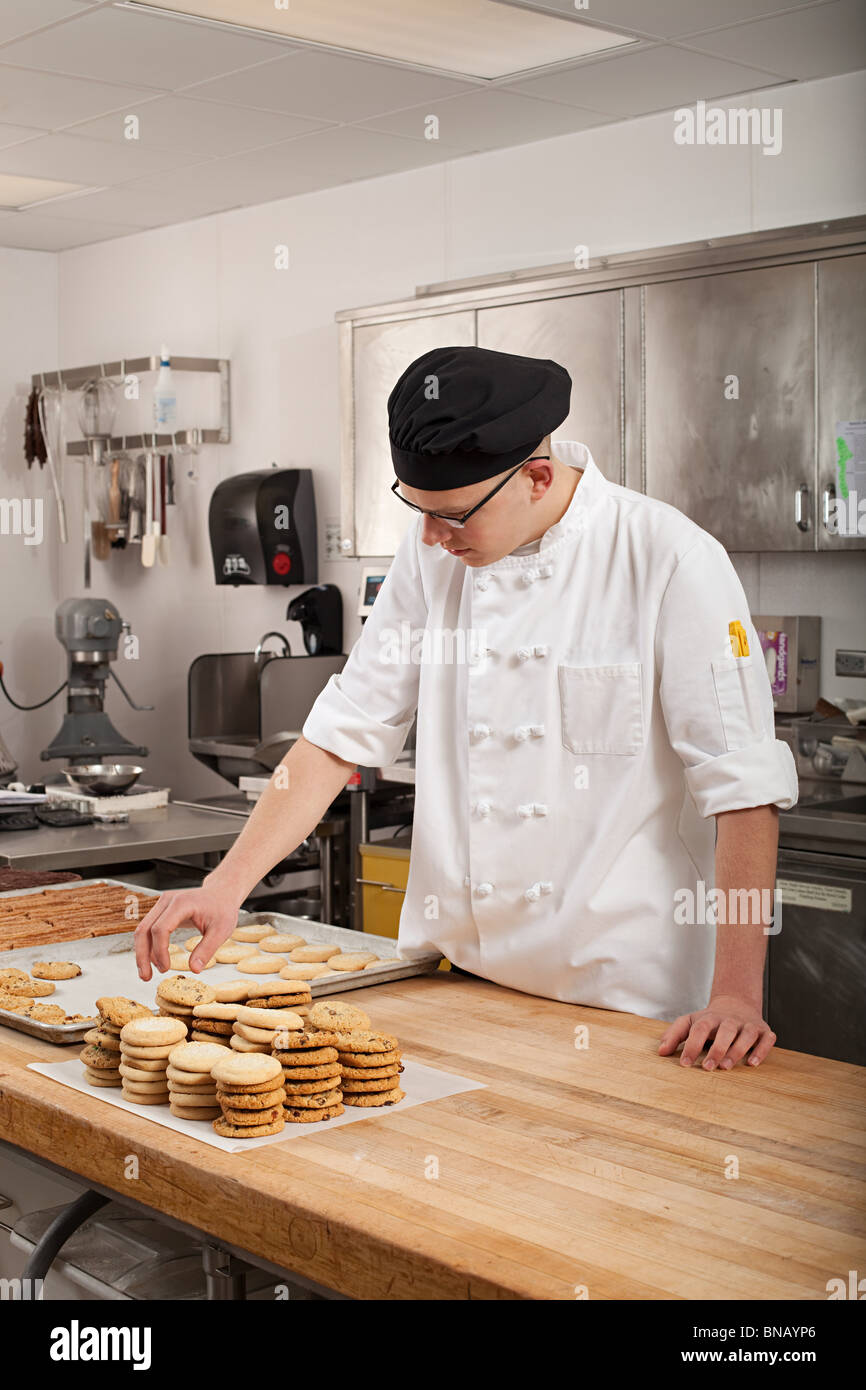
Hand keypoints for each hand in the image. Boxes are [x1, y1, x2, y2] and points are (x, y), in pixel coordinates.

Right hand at [133, 883, 240, 980]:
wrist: (222, 892)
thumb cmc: (222, 909)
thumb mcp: (221, 930)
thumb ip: (207, 949)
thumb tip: (194, 969)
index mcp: (181, 903)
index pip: (160, 929)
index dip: (160, 951)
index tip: (166, 968)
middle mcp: (167, 901)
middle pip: (144, 929)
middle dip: (142, 956)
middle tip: (146, 977)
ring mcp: (162, 904)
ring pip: (142, 929)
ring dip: (142, 953)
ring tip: (147, 974)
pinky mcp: (161, 909)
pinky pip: (148, 928)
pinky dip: (148, 946)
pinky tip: (154, 961)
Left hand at [658, 995, 776, 1070]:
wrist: (737, 1004)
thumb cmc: (710, 1020)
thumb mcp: (690, 1022)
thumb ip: (674, 1035)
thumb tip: (661, 1052)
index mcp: (710, 1017)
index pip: (700, 1029)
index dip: (691, 1045)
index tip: (685, 1064)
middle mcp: (730, 1020)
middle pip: (724, 1031)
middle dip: (716, 1049)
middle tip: (707, 1067)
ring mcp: (748, 1025)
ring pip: (745, 1035)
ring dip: (737, 1051)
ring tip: (726, 1067)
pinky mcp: (764, 1031)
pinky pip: (766, 1040)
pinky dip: (761, 1050)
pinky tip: (752, 1063)